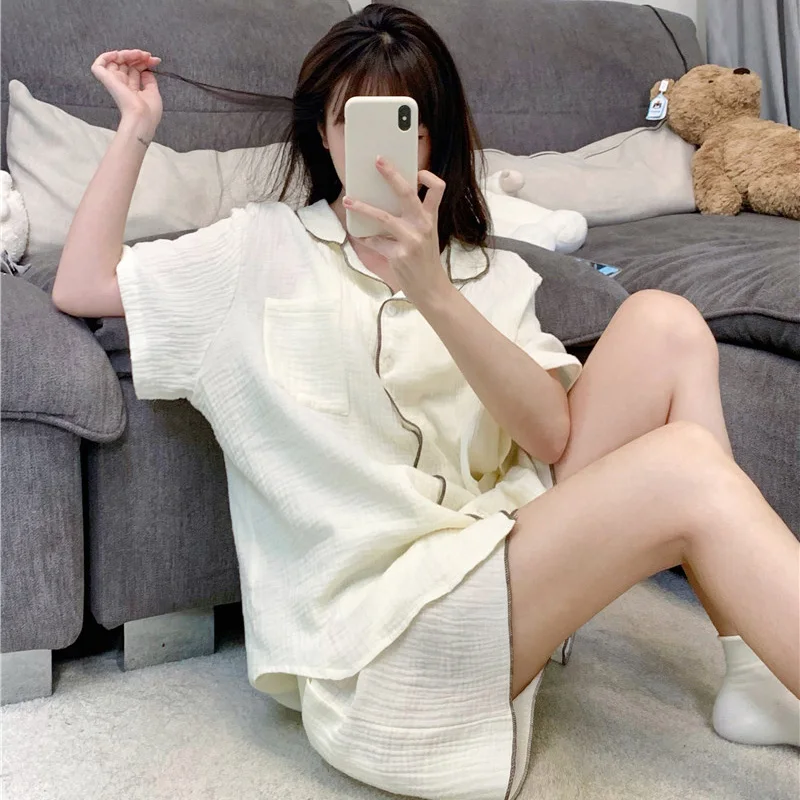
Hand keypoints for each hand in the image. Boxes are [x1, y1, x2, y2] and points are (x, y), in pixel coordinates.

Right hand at [91, 49, 162, 135]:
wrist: (142, 117)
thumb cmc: (149, 111)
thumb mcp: (153, 92)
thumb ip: (149, 81)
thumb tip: (146, 70)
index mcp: (132, 89)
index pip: (135, 69)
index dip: (144, 62)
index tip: (155, 60)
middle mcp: (122, 84)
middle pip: (126, 63)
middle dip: (138, 56)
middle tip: (148, 56)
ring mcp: (114, 81)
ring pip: (115, 61)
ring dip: (127, 53)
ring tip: (139, 54)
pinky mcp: (106, 79)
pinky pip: (99, 65)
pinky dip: (106, 56)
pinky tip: (118, 54)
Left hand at [343, 157, 451, 307]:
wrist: (431, 288)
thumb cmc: (424, 260)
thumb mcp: (426, 235)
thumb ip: (412, 219)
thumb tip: (384, 200)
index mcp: (430, 218)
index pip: (438, 189)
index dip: (428, 176)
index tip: (416, 171)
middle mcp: (422, 226)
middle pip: (407, 193)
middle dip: (391, 175)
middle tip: (378, 161)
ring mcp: (411, 241)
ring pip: (383, 217)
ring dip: (363, 207)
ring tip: (348, 201)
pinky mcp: (398, 255)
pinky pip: (375, 242)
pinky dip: (366, 238)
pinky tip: (361, 236)